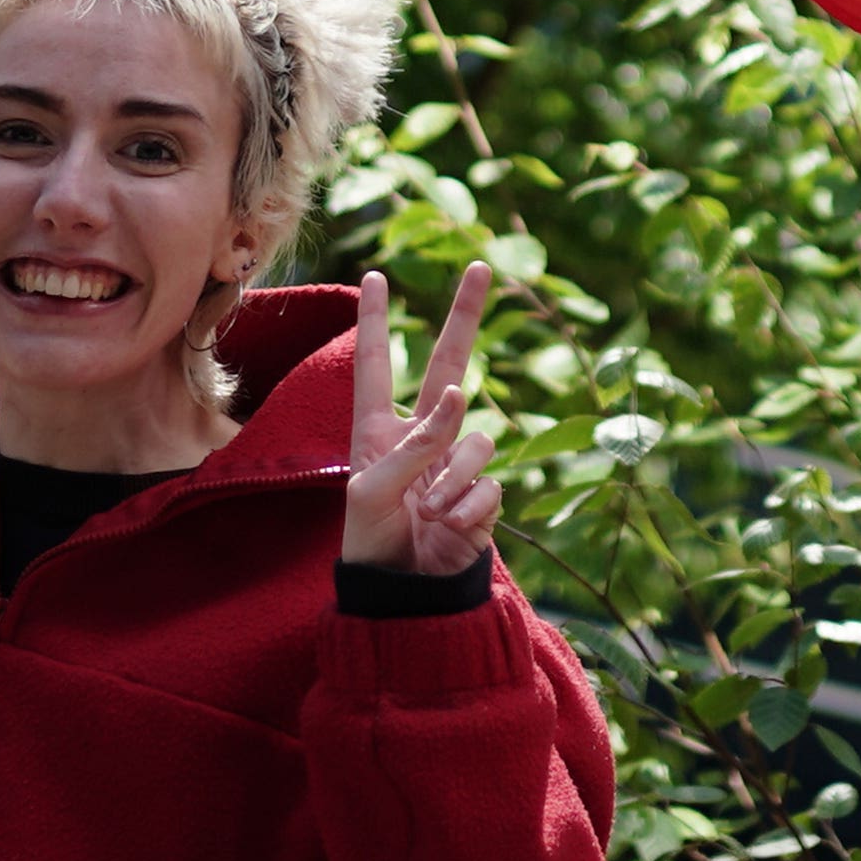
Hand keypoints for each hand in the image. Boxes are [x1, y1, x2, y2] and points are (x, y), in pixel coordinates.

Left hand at [343, 262, 502, 577]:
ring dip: (454, 477)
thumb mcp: (373, 488)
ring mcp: (455, 463)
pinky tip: (450, 529)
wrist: (403, 595)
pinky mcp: (483, 495)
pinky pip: (489, 482)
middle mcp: (421, 437)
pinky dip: (469, 506)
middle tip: (480, 266)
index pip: (378, 364)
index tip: (374, 277)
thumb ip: (414, 442)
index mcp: (378, 430)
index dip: (377, 322)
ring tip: (430, 513)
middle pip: (450, 364)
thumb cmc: (371, 540)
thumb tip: (457, 396)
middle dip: (464, 316)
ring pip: (475, 439)